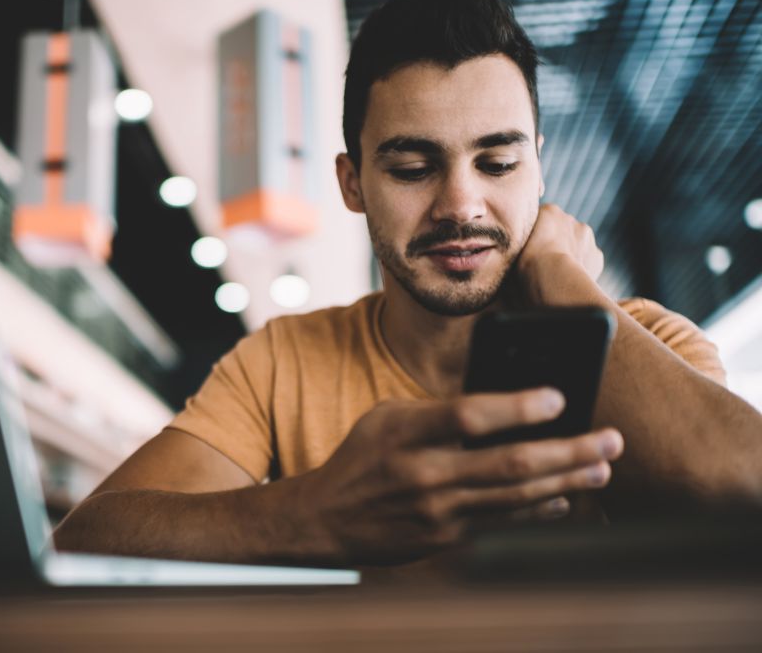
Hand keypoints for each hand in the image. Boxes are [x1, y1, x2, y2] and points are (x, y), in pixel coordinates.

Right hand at [296, 388, 623, 565]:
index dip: (517, 407)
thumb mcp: (387, 418)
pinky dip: (538, 511)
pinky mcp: (444, 539)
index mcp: (404, 432)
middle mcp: (422, 473)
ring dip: (566, 482)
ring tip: (602, 468)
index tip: (558, 397)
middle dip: (567, 450)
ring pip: (515, 497)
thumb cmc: (362, 458)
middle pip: (508, 462)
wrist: (325, 519)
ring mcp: (435, 511)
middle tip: (611, 439)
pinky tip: (565, 498)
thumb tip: (503, 404)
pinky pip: (502, 524)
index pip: (467, 415)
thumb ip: (438, 412)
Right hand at [512, 204, 604, 306]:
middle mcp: (570, 218)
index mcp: (549, 210)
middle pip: (559, 229)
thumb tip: (500, 252)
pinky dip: (579, 267)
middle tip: (539, 262)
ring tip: (553, 273)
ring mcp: (586, 236)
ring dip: (567, 253)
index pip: (539, 219)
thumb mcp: (510, 249)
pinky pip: (587, 259)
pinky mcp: (596, 255)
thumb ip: (513, 243)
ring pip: (574, 243)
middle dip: (552, 242)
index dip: (532, 235)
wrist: (552, 281)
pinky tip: (567, 279)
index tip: (525, 250)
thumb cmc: (525, 265)